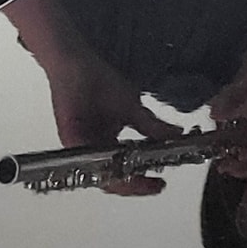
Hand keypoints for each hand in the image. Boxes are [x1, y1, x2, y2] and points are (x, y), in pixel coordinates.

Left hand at [44, 42, 182, 197]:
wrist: (75, 61)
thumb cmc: (97, 80)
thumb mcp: (131, 107)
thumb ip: (152, 126)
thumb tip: (177, 135)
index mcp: (104, 144)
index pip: (123, 171)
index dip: (141, 181)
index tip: (161, 183)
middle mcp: (89, 150)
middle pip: (110, 180)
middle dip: (134, 186)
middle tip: (153, 185)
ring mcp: (77, 146)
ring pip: (97, 174)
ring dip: (120, 180)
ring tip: (139, 180)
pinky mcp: (69, 136)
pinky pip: (86, 158)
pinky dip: (103, 164)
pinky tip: (117, 166)